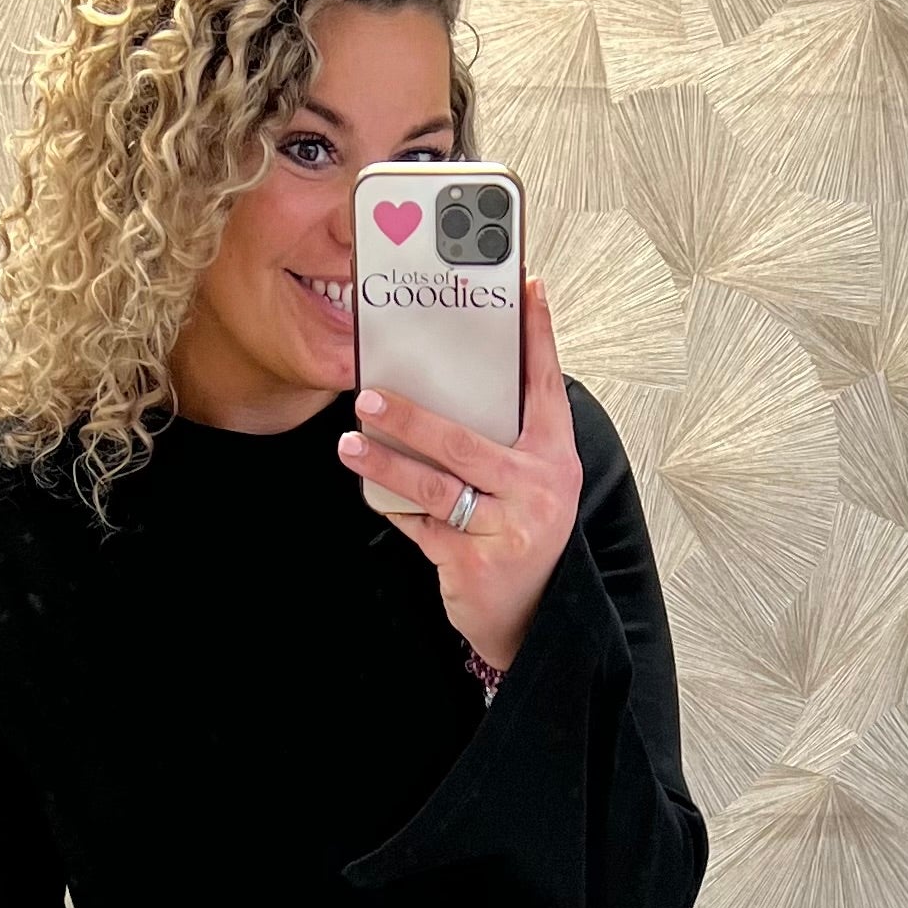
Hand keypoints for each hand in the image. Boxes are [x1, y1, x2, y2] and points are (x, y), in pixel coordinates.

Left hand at [334, 273, 580, 672]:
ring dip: (385, 463)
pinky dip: (394, 508)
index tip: (526, 289)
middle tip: (369, 396)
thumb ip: (506, 440)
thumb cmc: (522, 538)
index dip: (537, 336)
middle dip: (412, 417)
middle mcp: (538, 488)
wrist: (532, 618)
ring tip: (352, 444)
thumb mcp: (531, 484)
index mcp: (555, 457)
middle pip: (466, 441)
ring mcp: (509, 527)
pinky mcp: (474, 562)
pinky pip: (422, 525)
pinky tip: (371, 493)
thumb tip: (452, 388)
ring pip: (435, 485)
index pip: (545, 385)